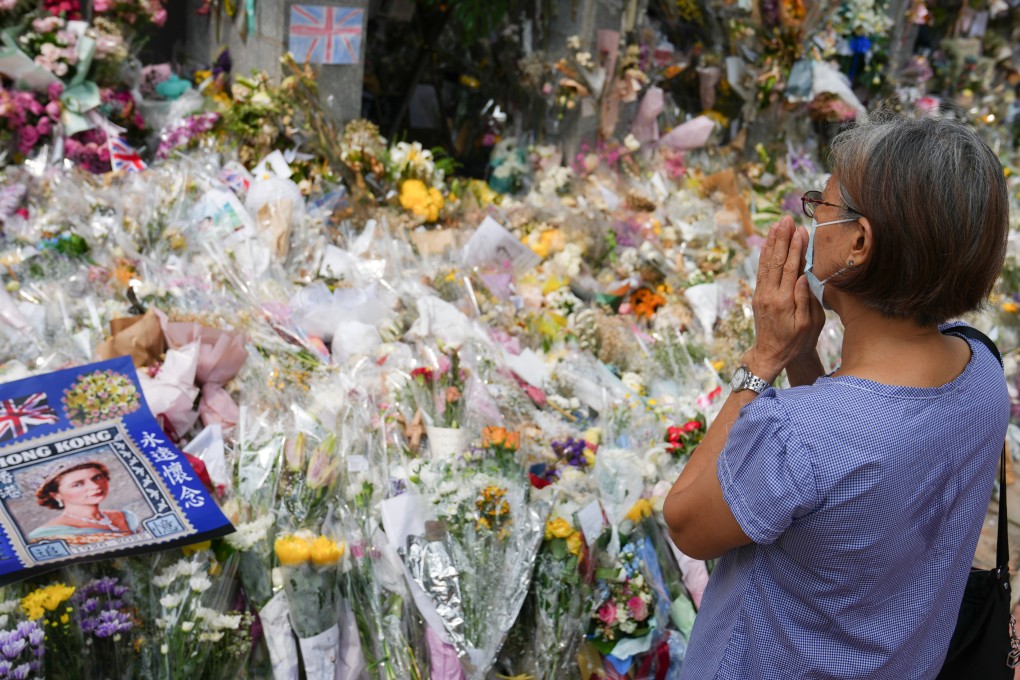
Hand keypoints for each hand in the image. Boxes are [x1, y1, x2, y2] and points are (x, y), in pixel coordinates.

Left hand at [746, 216, 823, 380]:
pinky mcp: (759, 295)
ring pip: (767, 263)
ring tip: (777, 225)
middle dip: (782, 239)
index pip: (791, 268)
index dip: (795, 248)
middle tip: (786, 219)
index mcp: (784, 301)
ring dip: (772, 243)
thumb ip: (805, 300)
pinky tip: (768, 244)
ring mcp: (762, 294)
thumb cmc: (796, 342)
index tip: (800, 230)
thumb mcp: (808, 325)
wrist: (771, 355)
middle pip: (776, 261)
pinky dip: (764, 255)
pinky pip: (762, 271)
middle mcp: (770, 294)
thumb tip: (803, 277)